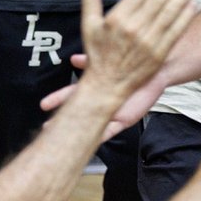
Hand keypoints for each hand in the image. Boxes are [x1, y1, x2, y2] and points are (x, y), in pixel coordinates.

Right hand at [40, 62, 168, 142]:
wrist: (157, 70)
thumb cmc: (134, 64)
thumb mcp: (109, 59)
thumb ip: (91, 60)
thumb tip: (73, 59)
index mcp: (96, 88)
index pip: (72, 94)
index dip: (58, 99)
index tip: (44, 104)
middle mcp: (102, 102)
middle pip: (80, 113)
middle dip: (65, 119)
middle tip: (47, 128)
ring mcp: (112, 112)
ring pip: (93, 125)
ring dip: (81, 131)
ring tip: (67, 138)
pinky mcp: (125, 119)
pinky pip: (112, 130)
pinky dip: (102, 135)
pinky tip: (91, 141)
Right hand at [76, 0, 196, 103]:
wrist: (107, 86)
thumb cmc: (98, 55)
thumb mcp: (89, 26)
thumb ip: (90, 1)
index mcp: (117, 19)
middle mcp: (134, 29)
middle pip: (159, 0)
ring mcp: (148, 42)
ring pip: (170, 13)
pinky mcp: (159, 55)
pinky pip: (175, 32)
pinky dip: (185, 17)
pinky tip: (192, 4)